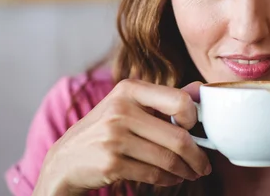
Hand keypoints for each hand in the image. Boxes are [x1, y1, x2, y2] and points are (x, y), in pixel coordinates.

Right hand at [34, 80, 211, 195]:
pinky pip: (153, 174)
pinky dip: (169, 180)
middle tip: (204, 164)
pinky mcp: (111, 163)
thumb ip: (163, 98)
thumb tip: (200, 90)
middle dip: (197, 155)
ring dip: (186, 170)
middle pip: (178, 136)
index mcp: (129, 89)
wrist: (64, 160)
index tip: (197, 130)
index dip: (194, 118)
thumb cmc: (105, 130)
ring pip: (168, 159)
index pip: (179, 100)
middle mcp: (121, 109)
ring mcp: (114, 137)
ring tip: (192, 173)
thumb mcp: (127, 105)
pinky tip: (172, 179)